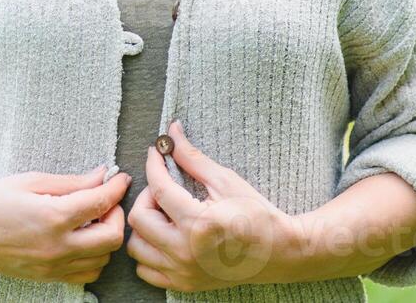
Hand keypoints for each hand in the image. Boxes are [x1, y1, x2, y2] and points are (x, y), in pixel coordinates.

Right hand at [0, 166, 130, 284]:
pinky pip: (86, 274)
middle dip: (116, 214)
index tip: (121, 177)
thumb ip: (71, 182)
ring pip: (103, 259)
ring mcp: (53, 267)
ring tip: (91, 219)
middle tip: (106, 200)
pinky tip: (81, 239)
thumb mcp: (30, 181)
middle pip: (112, 237)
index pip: (101, 202)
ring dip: (105, 236)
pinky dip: (93, 258)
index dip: (117, 186)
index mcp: (52, 216)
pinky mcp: (48, 278)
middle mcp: (56, 246)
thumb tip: (102, 175)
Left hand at [126, 121, 307, 291]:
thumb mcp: (225, 180)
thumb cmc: (256, 214)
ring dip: (144, 225)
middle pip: (139, 218)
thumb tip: (172, 132)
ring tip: (165, 214)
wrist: (278, 252)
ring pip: (136, 246)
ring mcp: (182, 272)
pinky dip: (149, 252)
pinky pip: (145, 269)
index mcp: (197, 223)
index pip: (158, 188)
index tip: (156, 153)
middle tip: (164, 188)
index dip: (153, 164)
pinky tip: (165, 237)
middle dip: (147, 196)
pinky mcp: (184, 284)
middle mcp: (185, 252)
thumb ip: (192, 157)